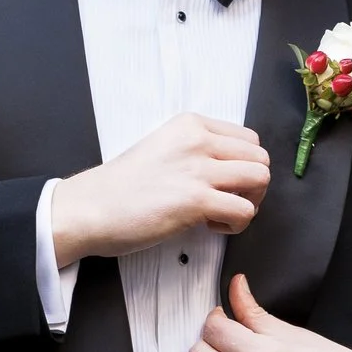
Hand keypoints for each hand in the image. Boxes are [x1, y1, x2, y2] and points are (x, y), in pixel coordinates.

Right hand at [48, 112, 270, 263]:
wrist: (90, 207)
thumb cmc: (122, 186)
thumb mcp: (162, 148)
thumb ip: (196, 151)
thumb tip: (229, 170)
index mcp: (190, 125)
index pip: (248, 139)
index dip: (243, 166)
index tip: (223, 184)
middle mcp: (198, 140)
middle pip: (260, 158)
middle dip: (252, 186)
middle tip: (228, 203)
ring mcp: (198, 169)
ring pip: (260, 179)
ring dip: (249, 203)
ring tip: (221, 214)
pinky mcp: (196, 200)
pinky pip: (244, 211)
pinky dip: (235, 225)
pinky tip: (210, 226)